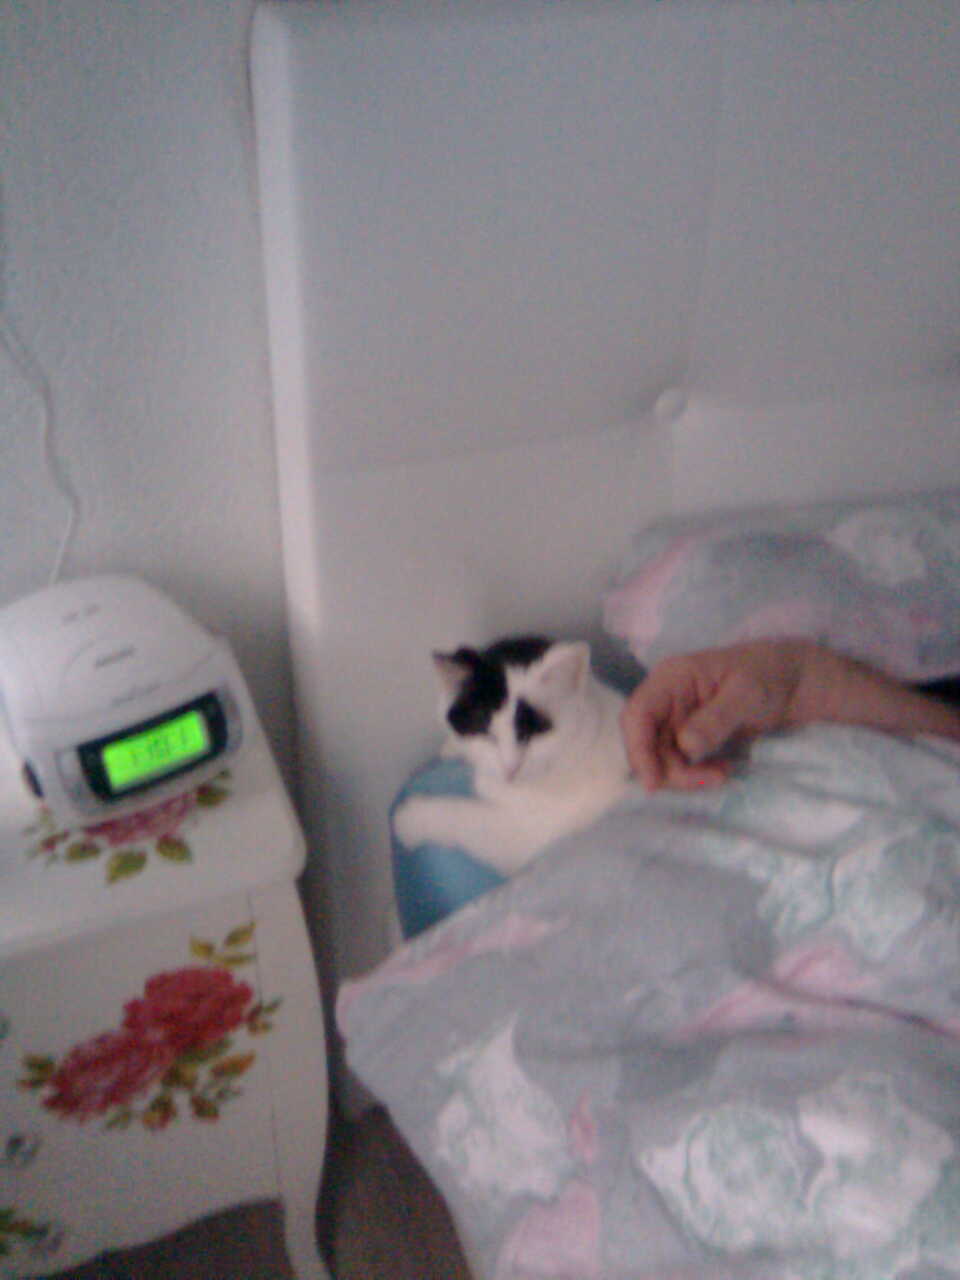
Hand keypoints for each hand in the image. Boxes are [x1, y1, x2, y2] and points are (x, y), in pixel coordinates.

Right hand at [621, 640, 811, 791]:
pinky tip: (722, 769)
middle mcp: (667, 698)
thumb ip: (716, 719)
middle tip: (709, 780)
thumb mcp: (748, 694)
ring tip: (722, 774)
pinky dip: (695, 772)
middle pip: (646, 742)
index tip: (654, 782)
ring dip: (685, 774)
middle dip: (669, 768)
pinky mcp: (691, 735)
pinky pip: (679, 760)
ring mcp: (677, 718)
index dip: (639, 749)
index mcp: (672, 678)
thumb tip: (685, 746)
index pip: (638, 714)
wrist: (796, 681)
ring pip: (661, 756)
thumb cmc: (770, 676)